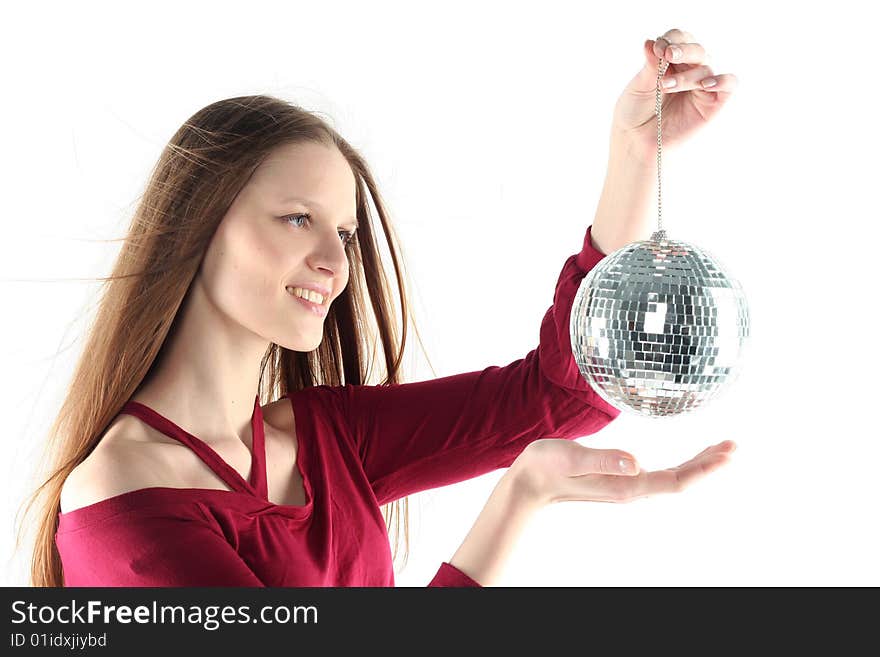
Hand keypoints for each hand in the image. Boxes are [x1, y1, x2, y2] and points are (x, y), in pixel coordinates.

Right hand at [507, 437, 736, 506]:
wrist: (529, 483)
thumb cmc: (546, 466)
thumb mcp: (571, 456)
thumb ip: (603, 459)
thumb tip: (636, 461)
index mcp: (625, 485)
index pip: (675, 480)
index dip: (703, 469)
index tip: (727, 453)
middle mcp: (630, 488)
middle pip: (680, 480)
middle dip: (709, 464)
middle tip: (734, 445)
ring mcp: (626, 485)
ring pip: (673, 478)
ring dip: (699, 465)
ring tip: (721, 449)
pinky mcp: (620, 479)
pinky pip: (661, 474)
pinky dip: (682, 465)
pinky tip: (688, 458)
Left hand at [611, 28, 738, 163]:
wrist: (636, 140)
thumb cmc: (636, 112)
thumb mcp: (639, 86)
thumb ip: (650, 66)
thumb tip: (651, 42)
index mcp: (672, 59)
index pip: (679, 38)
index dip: (671, 39)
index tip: (656, 48)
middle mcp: (690, 68)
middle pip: (696, 49)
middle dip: (682, 50)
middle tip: (667, 55)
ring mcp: (703, 84)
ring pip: (707, 67)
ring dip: (687, 74)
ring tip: (665, 85)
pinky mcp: (713, 102)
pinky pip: (729, 84)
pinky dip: (722, 80)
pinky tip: (706, 84)